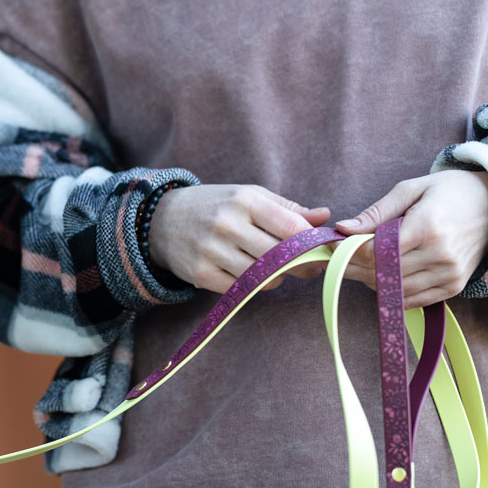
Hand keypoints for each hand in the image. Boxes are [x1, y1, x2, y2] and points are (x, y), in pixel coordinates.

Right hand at [147, 184, 331, 292]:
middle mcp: (227, 225)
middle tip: (308, 268)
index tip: (321, 251)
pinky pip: (240, 290)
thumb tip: (325, 216)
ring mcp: (211, 251)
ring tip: (277, 271)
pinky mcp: (200, 274)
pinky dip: (253, 287)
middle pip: (279, 256)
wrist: (161, 220)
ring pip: (262, 277)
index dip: (311, 243)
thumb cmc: (216, 206)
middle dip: (299, 265)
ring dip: (277, 278)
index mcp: (244, 201)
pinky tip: (253, 277)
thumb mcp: (250, 197)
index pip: (290, 227)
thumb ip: (288, 209)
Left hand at [335, 170, 487, 308]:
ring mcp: (449, 274)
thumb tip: (342, 228)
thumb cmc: (450, 192)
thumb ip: (376, 212)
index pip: (376, 252)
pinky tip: (384, 276)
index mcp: (427, 227)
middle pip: (382, 273)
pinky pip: (413, 300)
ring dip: (371, 281)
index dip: (348, 251)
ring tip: (361, 265)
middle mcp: (440, 255)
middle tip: (338, 259)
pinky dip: (392, 292)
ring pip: (394, 291)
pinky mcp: (454, 287)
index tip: (333, 245)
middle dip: (354, 267)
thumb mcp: (411, 190)